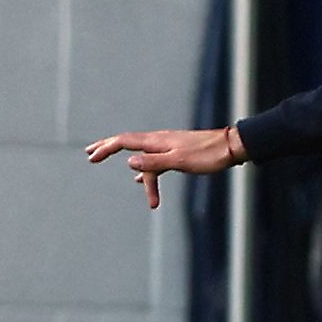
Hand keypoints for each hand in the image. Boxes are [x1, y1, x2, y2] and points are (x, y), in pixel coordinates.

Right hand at [83, 127, 243, 208]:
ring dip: (132, 170)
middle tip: (90, 154)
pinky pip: (155, 162)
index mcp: (157, 141)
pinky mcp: (178, 153)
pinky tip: (142, 181)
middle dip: (108, 148)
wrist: (231, 147)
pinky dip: (146, 172)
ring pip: (143, 158)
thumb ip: (154, 163)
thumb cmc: (207, 155)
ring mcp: (168, 147)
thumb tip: (129, 163)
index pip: (124, 141)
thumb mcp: (179, 161)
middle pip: (127, 143)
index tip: (91, 157)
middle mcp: (159, 141)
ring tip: (120, 177)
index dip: (106, 148)